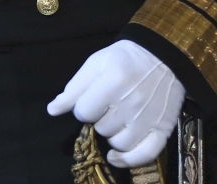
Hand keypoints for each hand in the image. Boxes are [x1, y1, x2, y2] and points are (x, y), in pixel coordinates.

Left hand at [47, 40, 184, 167]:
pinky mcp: (163, 130)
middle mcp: (131, 103)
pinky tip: (116, 156)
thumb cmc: (124, 59)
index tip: (91, 100)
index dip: (83, 108)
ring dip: (112, 136)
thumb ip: (74, 88)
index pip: (83, 112)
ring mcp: (148, 119)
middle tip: (108, 107)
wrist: (162, 57)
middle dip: (99, 119)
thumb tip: (52, 110)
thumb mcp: (95, 64)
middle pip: (101, 128)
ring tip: (116, 121)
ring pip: (118, 143)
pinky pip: (144, 155)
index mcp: (113, 83)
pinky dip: (128, 160)